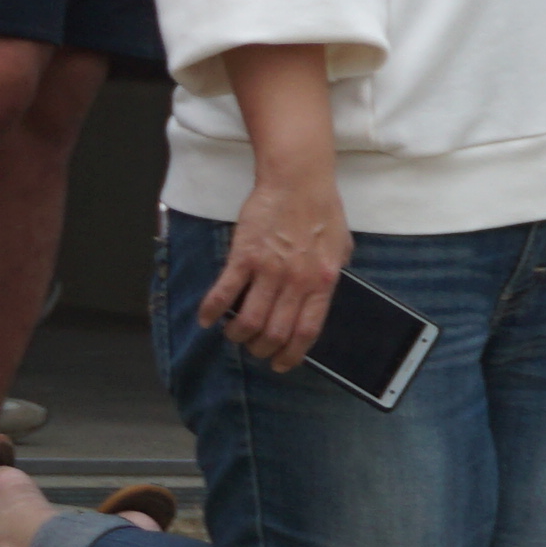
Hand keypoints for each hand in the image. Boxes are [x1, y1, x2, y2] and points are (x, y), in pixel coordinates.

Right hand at [208, 163, 349, 371]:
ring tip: (233, 334)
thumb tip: (322, 295)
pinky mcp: (244, 256)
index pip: (307, 332)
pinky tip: (205, 320)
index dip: (292, 355)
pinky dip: (211, 311)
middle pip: (275, 332)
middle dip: (261, 348)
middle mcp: (296, 282)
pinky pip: (224, 293)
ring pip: (249, 320)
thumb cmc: (321, 211)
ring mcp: (269, 270)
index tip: (281, 364)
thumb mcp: (339, 249)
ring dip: (238, 334)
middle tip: (254, 348)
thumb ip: (330, 275)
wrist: (298, 182)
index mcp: (322, 282)